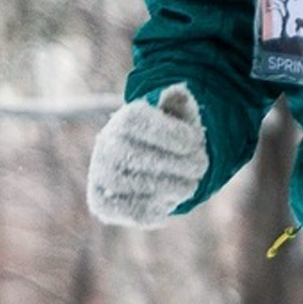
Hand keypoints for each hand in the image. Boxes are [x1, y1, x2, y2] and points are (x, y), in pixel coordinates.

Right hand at [87, 84, 208, 226]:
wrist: (152, 165)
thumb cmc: (172, 139)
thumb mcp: (180, 118)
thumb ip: (179, 105)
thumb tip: (177, 92)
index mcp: (125, 120)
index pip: (137, 121)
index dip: (168, 132)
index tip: (195, 141)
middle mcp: (106, 145)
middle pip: (135, 154)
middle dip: (176, 163)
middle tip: (201, 166)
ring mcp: (101, 174)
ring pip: (132, 183)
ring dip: (168, 186)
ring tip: (191, 185)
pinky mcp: (102, 202)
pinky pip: (126, 210)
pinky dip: (153, 211)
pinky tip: (169, 203)